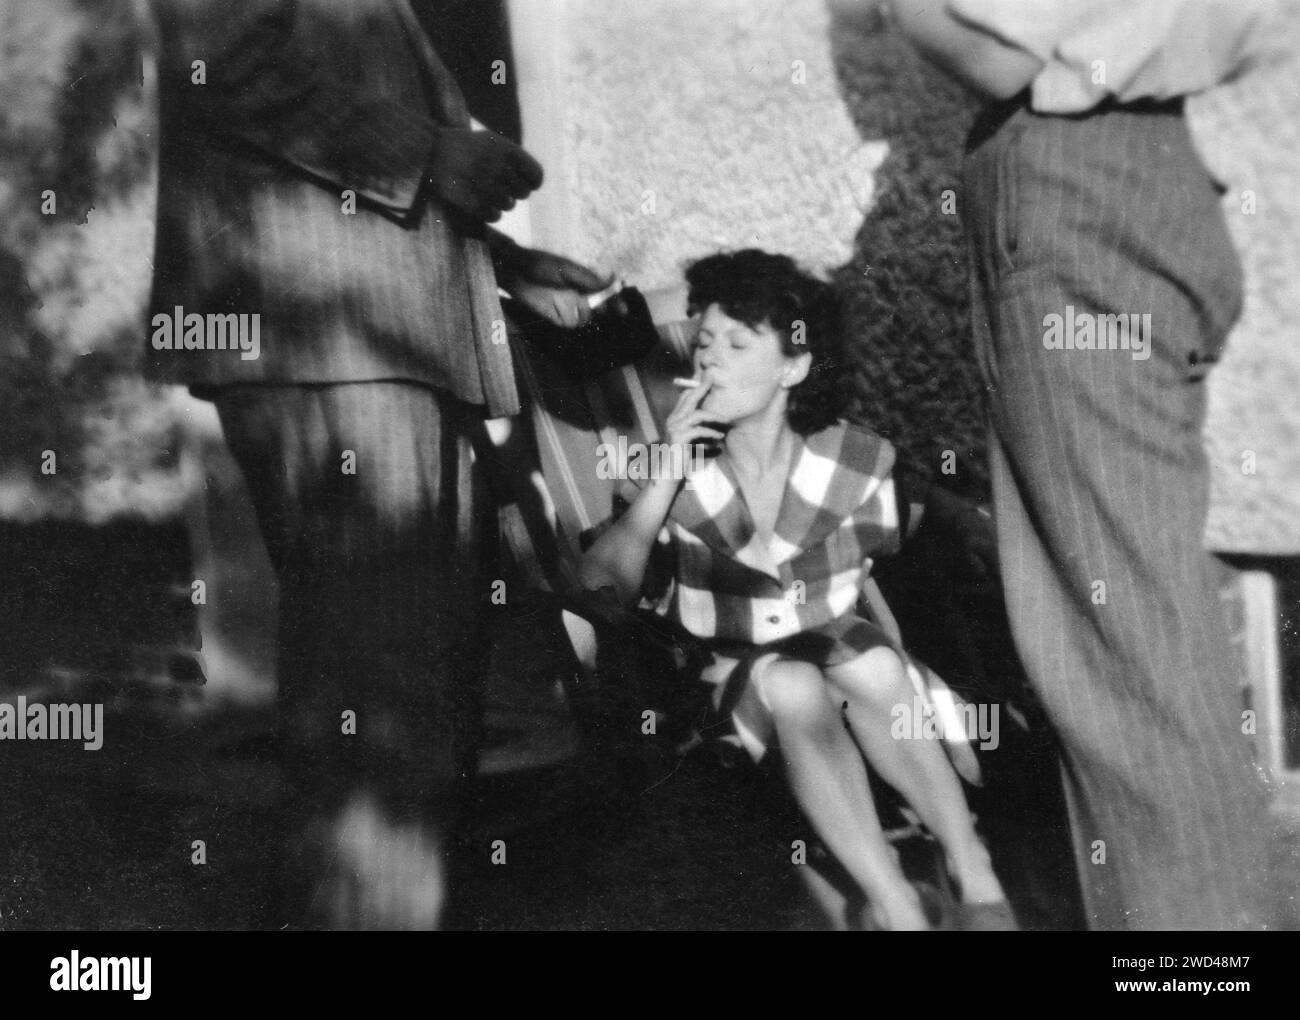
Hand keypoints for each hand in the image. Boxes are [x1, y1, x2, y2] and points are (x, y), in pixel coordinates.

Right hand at [427, 127, 542, 221]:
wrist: (429, 153)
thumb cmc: (465, 147)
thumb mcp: (491, 141)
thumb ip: (515, 158)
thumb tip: (535, 182)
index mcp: (507, 150)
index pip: (536, 176)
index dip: (532, 182)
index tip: (524, 183)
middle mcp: (498, 166)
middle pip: (523, 193)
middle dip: (514, 192)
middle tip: (499, 187)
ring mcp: (485, 185)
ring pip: (509, 206)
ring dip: (500, 202)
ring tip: (485, 192)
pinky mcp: (472, 202)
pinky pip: (494, 216)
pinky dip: (489, 213)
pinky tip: (479, 203)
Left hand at [499, 248, 613, 328]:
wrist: (515, 272)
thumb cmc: (541, 265)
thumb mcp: (566, 269)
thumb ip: (587, 278)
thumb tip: (610, 279)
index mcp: (584, 280)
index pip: (605, 291)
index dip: (615, 300)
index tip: (622, 308)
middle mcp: (579, 294)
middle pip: (599, 307)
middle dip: (606, 310)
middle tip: (605, 311)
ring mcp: (568, 306)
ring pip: (586, 317)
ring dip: (587, 314)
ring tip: (581, 306)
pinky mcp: (557, 317)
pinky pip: (571, 323)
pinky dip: (572, 320)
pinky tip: (567, 312)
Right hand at [658, 375, 723, 485]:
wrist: (666, 476)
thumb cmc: (679, 462)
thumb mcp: (691, 445)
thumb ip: (700, 435)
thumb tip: (719, 433)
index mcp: (674, 420)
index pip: (684, 398)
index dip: (696, 388)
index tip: (707, 380)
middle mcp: (672, 421)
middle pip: (689, 398)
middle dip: (702, 388)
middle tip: (713, 378)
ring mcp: (674, 429)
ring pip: (697, 414)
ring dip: (714, 416)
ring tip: (726, 421)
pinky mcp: (678, 438)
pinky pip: (698, 430)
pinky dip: (711, 432)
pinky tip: (720, 436)